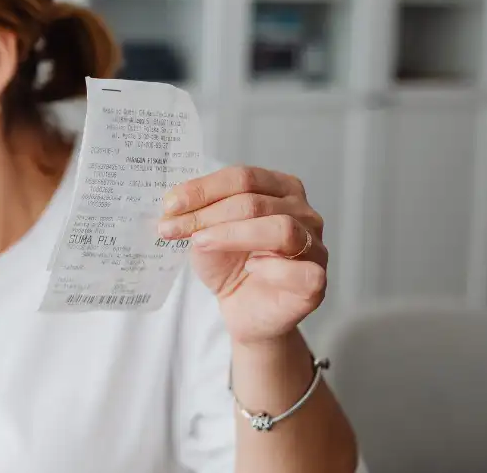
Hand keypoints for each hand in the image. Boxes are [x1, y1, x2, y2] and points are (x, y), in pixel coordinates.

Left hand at [158, 166, 327, 346]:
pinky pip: (300, 270)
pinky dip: (271, 268)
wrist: (242, 308)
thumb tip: (174, 205)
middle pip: (256, 202)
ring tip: (201, 244)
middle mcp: (305, 213)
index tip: (170, 204)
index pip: (244, 177)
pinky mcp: (316, 281)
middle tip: (172, 228)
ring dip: (232, 235)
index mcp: (282, 189)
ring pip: (280, 229)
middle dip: (208, 214)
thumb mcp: (206, 233)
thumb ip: (198, 214)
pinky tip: (251, 268)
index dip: (204, 189)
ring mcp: (315, 247)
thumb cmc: (230, 264)